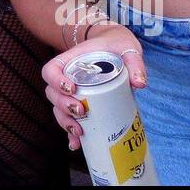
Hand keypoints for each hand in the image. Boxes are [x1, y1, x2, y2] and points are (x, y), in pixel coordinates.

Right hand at [41, 27, 147, 151]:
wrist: (115, 46)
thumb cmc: (117, 44)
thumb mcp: (126, 47)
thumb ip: (134, 62)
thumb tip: (140, 84)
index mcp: (70, 60)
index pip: (50, 70)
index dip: (55, 81)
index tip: (72, 88)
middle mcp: (66, 77)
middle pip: (52, 93)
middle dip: (63, 106)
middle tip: (81, 111)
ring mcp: (71, 92)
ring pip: (57, 108)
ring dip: (65, 121)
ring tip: (80, 131)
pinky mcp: (80, 103)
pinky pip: (69, 119)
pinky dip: (70, 133)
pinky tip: (76, 144)